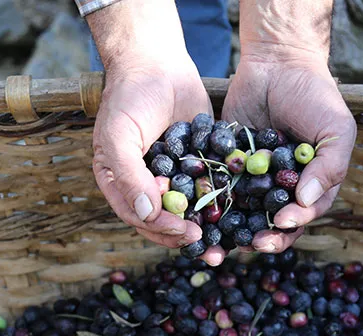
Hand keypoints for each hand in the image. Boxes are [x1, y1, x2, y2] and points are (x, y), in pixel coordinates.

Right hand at [89, 0, 208, 247]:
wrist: (157, 62)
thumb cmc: (129, 98)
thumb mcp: (120, 135)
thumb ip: (129, 175)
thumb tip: (146, 213)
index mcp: (120, 184)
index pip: (139, 217)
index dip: (161, 228)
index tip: (184, 232)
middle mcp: (146, 186)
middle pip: (165, 222)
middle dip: (186, 236)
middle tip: (209, 245)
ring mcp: (174, 177)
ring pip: (190, 211)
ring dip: (207, 229)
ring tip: (228, 245)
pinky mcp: (200, 165)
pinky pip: (211, 188)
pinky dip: (223, 202)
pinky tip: (242, 213)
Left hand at [202, 20, 355, 264]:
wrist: (277, 62)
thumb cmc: (315, 96)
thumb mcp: (334, 129)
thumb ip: (329, 166)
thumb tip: (306, 200)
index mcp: (311, 185)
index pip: (304, 213)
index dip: (294, 222)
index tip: (281, 221)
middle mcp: (281, 188)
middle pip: (272, 223)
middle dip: (264, 237)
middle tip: (252, 243)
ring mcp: (253, 178)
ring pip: (243, 214)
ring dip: (234, 232)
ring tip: (224, 242)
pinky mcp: (227, 165)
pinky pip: (218, 189)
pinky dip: (210, 204)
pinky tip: (201, 215)